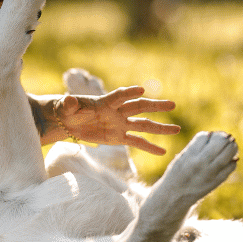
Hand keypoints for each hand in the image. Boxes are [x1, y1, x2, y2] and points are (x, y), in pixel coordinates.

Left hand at [52, 88, 179, 155]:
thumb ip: (69, 104)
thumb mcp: (65, 107)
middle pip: (138, 107)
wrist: (68, 121)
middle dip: (155, 105)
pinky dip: (149, 147)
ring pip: (143, 125)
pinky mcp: (118, 137)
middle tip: (172, 104)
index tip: (141, 89)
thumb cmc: (67, 110)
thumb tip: (68, 100)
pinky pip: (136, 142)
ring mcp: (120, 124)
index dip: (128, 92)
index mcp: (105, 102)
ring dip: (159, 127)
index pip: (119, 96)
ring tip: (177, 129)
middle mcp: (116, 112)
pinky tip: (163, 152)